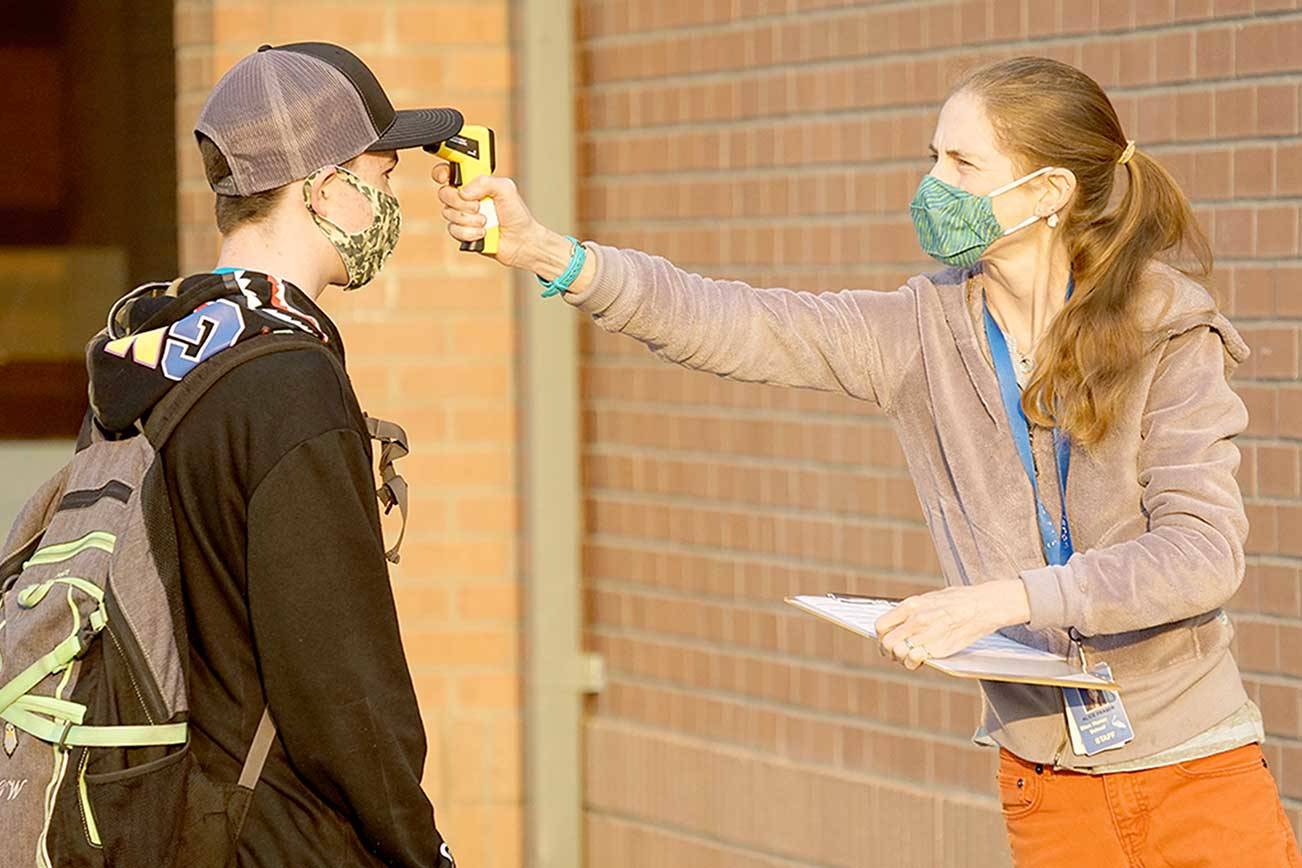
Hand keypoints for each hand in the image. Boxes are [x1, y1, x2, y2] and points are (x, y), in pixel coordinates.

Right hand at [432, 163, 543, 268]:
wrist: (520, 241)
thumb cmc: (515, 213)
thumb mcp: (506, 189)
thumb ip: (485, 182)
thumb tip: (463, 192)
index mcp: (473, 183)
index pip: (448, 172)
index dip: (442, 173)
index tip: (447, 178)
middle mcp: (464, 198)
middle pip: (444, 193)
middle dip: (461, 202)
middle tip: (479, 206)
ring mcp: (461, 216)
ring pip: (448, 213)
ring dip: (470, 219)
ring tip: (486, 221)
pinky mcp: (461, 232)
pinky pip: (454, 230)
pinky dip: (470, 232)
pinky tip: (482, 233)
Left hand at [874, 580, 1031, 669]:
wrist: (984, 605)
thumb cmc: (959, 600)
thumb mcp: (930, 598)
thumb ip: (913, 610)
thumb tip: (897, 620)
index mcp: (911, 605)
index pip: (880, 626)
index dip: (881, 636)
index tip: (886, 640)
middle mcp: (915, 620)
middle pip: (886, 642)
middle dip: (887, 651)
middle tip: (895, 653)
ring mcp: (926, 634)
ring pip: (897, 653)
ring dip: (899, 658)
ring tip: (908, 657)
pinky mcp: (938, 648)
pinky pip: (913, 660)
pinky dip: (913, 663)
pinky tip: (919, 661)